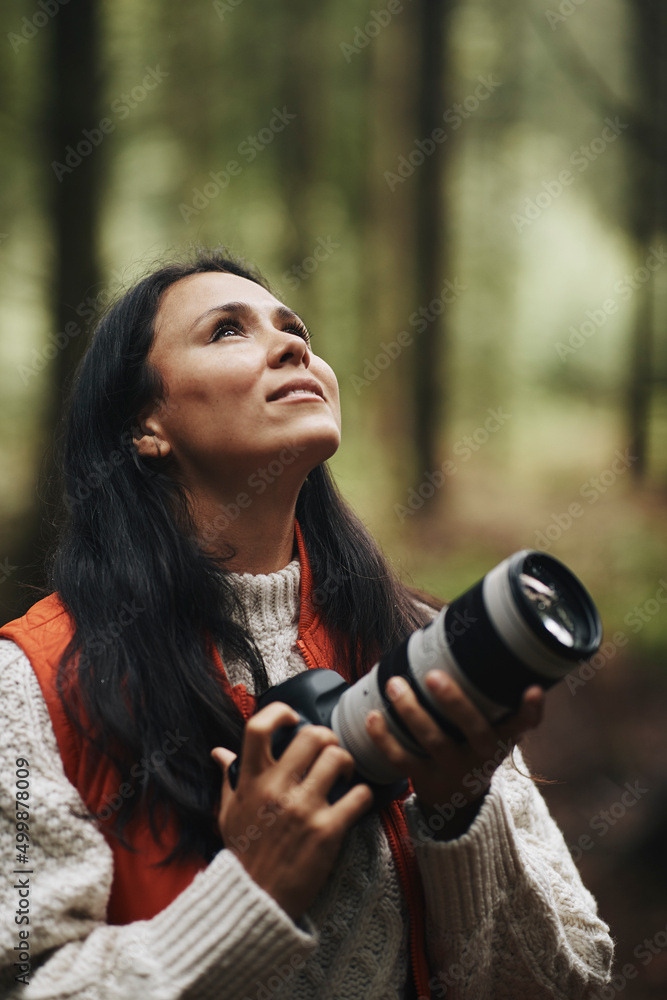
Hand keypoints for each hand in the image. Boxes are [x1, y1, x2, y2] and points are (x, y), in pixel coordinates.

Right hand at [212, 702, 371, 920]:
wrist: (255, 900)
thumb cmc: (243, 854)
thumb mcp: (228, 812)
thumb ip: (229, 778)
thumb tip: (219, 752)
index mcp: (252, 780)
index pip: (259, 727)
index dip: (281, 712)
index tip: (293, 718)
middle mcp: (277, 788)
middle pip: (312, 735)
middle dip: (327, 738)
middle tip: (328, 751)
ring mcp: (303, 808)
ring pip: (338, 759)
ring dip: (347, 763)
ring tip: (343, 775)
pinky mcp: (327, 831)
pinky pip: (358, 796)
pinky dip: (363, 795)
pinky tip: (356, 801)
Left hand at [365, 673, 543, 837]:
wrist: (459, 798)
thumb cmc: (472, 742)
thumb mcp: (490, 725)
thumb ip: (484, 693)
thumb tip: (458, 632)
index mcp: (503, 737)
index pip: (523, 724)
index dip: (530, 709)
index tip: (532, 689)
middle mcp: (482, 754)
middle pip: (473, 729)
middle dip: (454, 702)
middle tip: (433, 676)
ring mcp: (454, 769)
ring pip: (434, 741)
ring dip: (411, 711)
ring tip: (394, 685)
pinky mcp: (426, 780)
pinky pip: (403, 759)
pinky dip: (385, 739)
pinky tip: (373, 717)